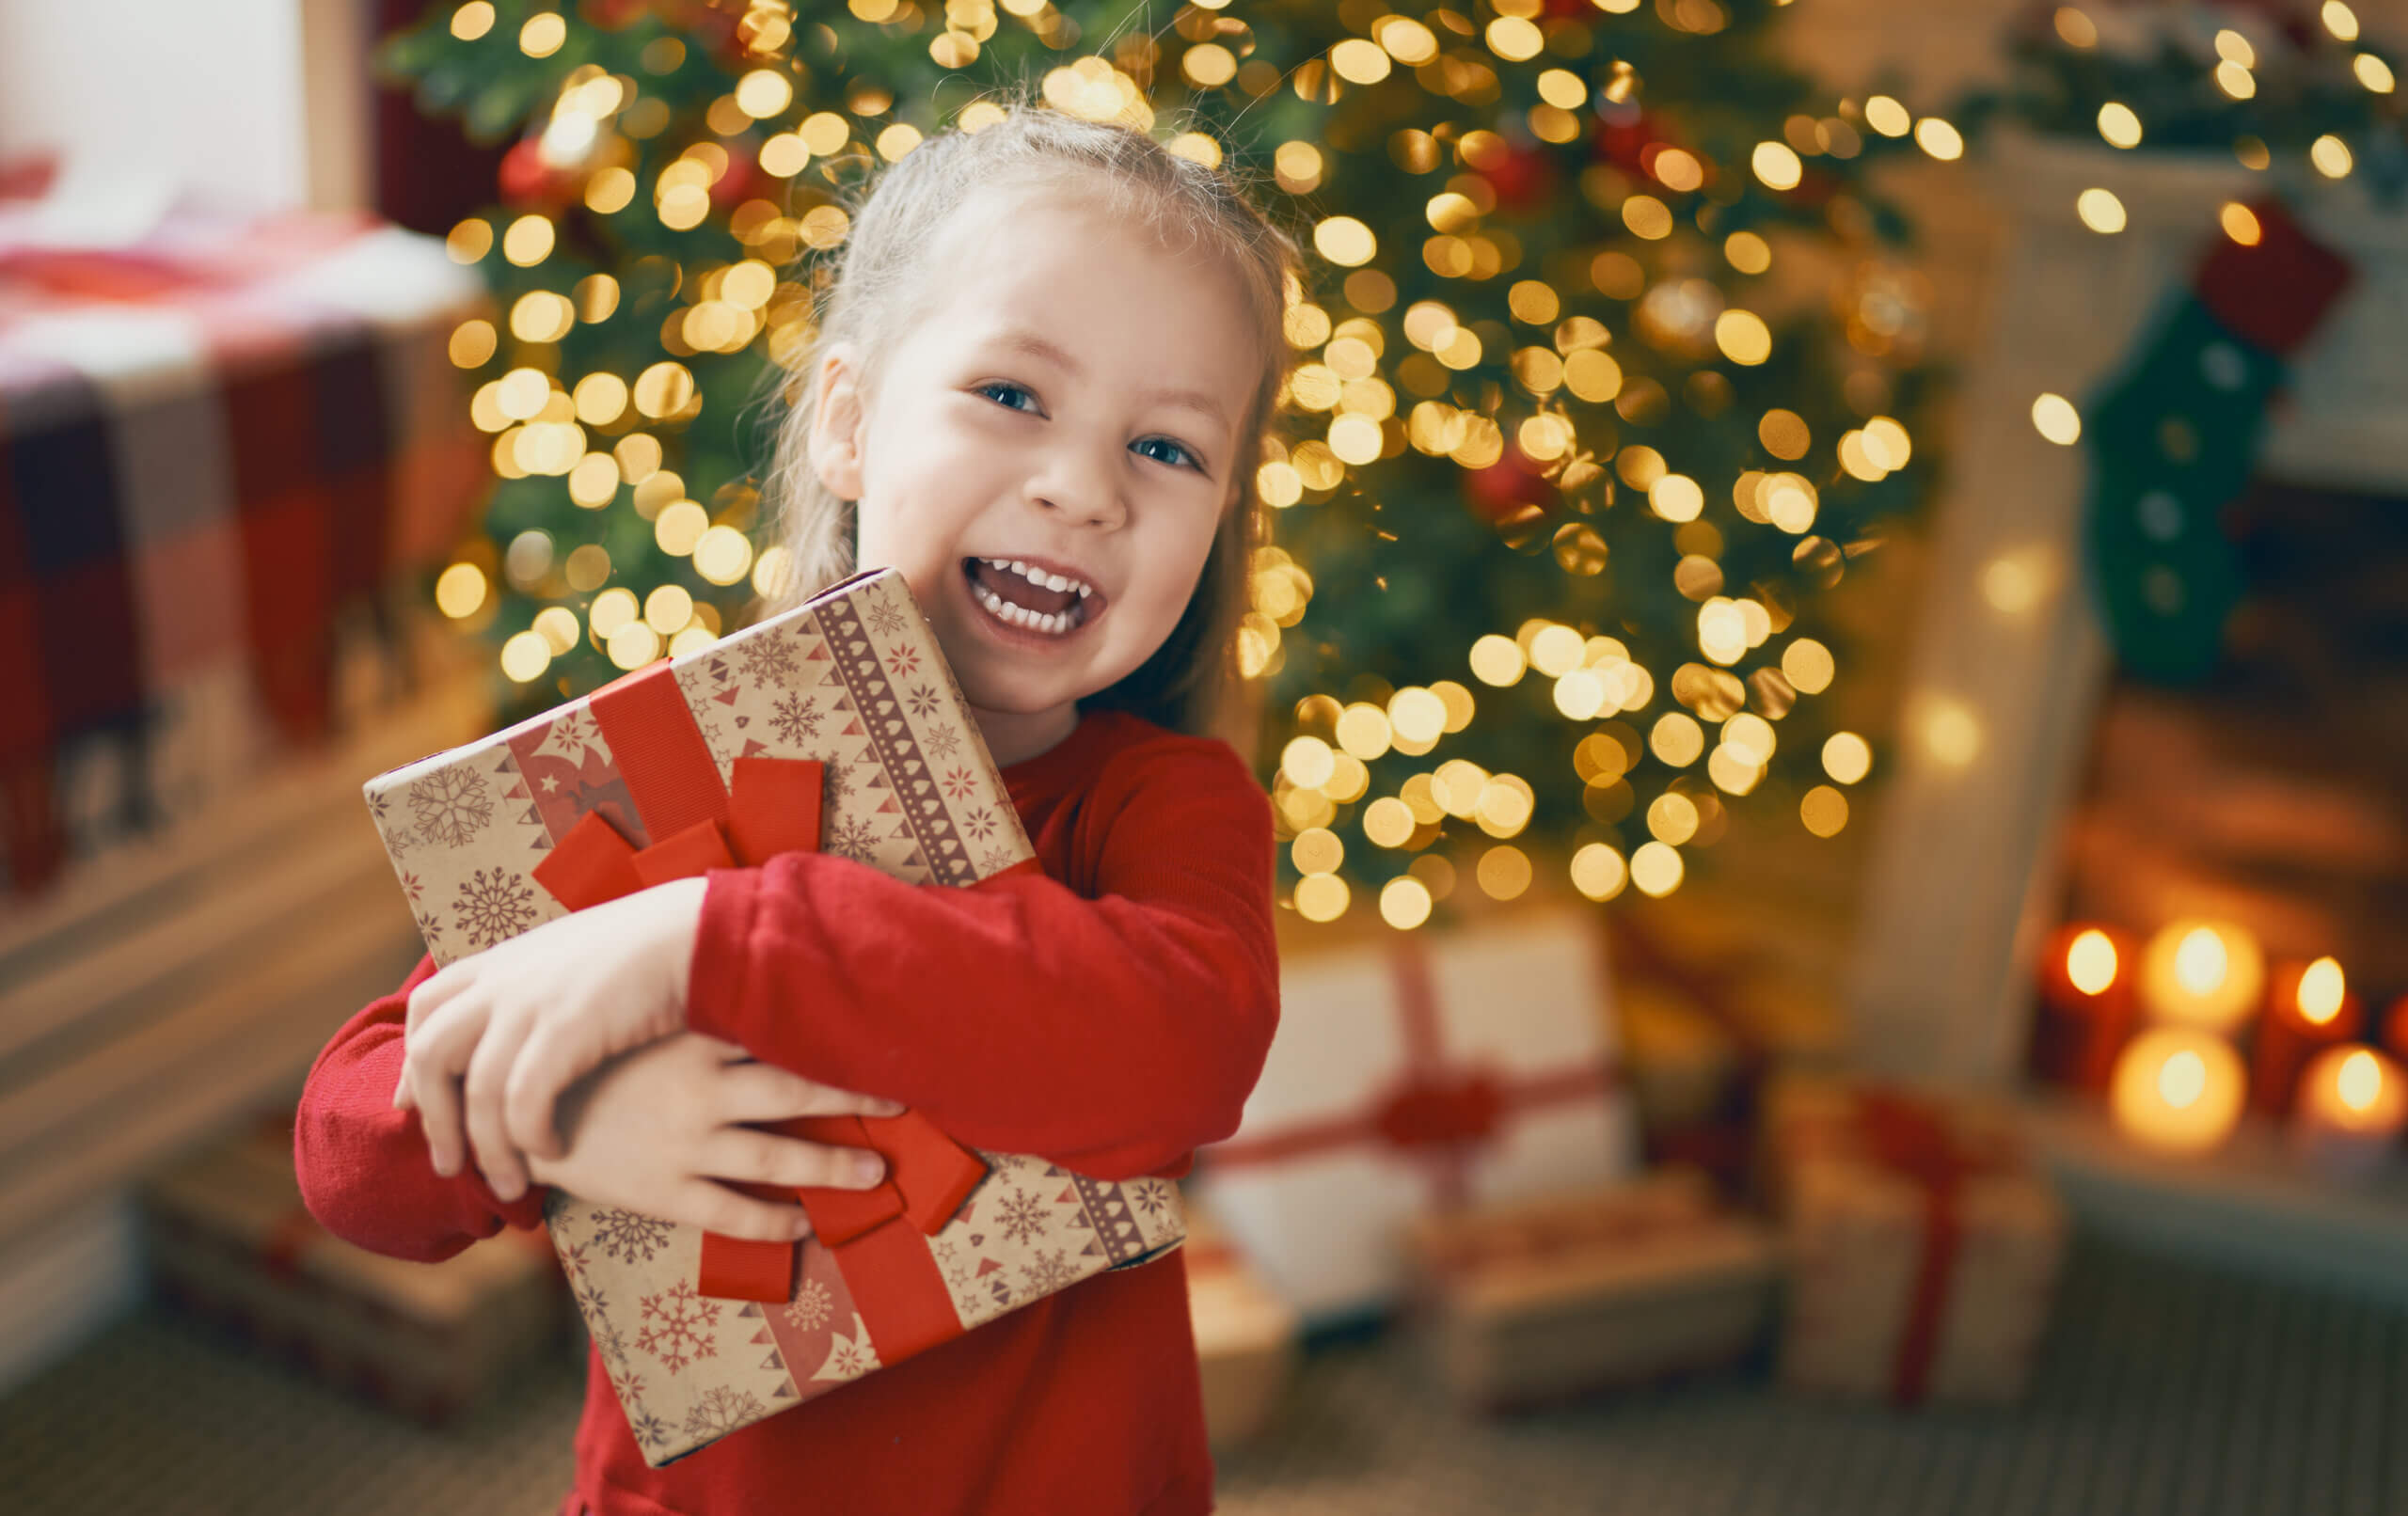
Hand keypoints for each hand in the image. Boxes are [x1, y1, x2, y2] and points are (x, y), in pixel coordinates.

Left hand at [395, 877, 707, 1200]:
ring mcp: (532, 1001)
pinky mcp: (567, 1028)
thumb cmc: (653, 950)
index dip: (411, 1063)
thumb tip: (528, 1025)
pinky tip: (553, 1152)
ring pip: (477, 1091)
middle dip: (434, 1119)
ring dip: (486, 1149)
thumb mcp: (577, 959)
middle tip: (448, 1166)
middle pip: (432, 1054)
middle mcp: (506, 978)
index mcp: (504, 958)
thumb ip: (541, 987)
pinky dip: (529, 1136)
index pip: (425, 1009)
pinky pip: (523, 1101)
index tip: (414, 1106)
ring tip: (509, 1185)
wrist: (699, 931)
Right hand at [528, 1033, 904, 1240]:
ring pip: (778, 1158)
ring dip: (834, 1168)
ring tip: (877, 1176)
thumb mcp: (623, 1015)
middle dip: (855, 1099)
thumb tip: (727, 956)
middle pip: (796, 1091)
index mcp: (687, 1038)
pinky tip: (807, 1225)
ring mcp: (683, 1145)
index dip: (832, 1033)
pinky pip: (734, 1215)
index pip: (777, 1027)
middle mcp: (697, 1090)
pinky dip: (776, 1223)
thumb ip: (676, 998)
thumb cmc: (573, 1058)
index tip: (879, 1033)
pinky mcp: (663, 1193)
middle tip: (902, 1102)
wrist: (507, 1114)